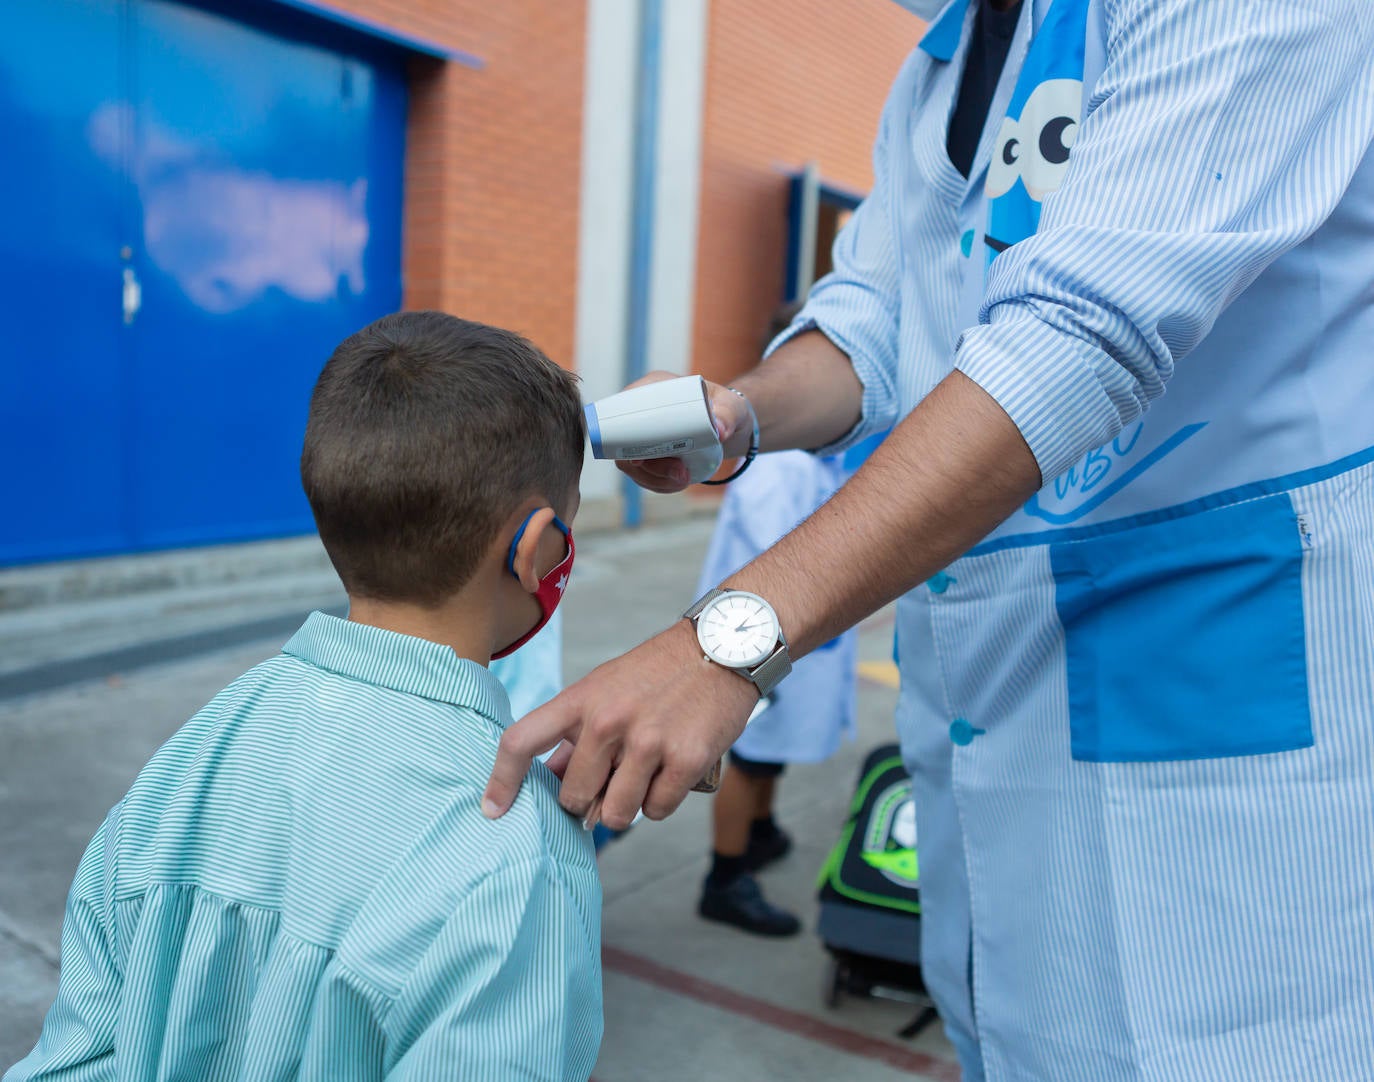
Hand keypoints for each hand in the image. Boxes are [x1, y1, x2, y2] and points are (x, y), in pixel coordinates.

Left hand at [483, 621, 757, 829]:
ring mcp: (647, 741)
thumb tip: (547, 779)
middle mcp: (608, 721)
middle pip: (572, 796)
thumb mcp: (606, 688)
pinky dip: (662, 801)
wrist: (721, 648)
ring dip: (626, 805)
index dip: (500, 781)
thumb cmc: (659, 672)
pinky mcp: (685, 759)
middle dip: (587, 800)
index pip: (521, 741)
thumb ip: (576, 733)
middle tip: (609, 781)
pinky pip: (657, 810)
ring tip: (644, 774)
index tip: (492, 810)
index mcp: (581, 699)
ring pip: (615, 814)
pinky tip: (671, 772)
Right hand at [613, 371, 754, 492]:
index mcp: (656, 389)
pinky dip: (658, 484)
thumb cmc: (730, 410)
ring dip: (654, 478)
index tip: (639, 459)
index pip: (624, 407)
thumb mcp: (733, 408)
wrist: (732, 428)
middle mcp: (643, 411)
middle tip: (680, 474)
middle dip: (648, 466)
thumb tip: (719, 430)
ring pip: (631, 462)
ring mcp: (644, 434)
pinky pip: (643, 473)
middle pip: (624, 442)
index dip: (621, 433)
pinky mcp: (650, 454)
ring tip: (683, 480)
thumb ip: (728, 414)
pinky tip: (678, 483)